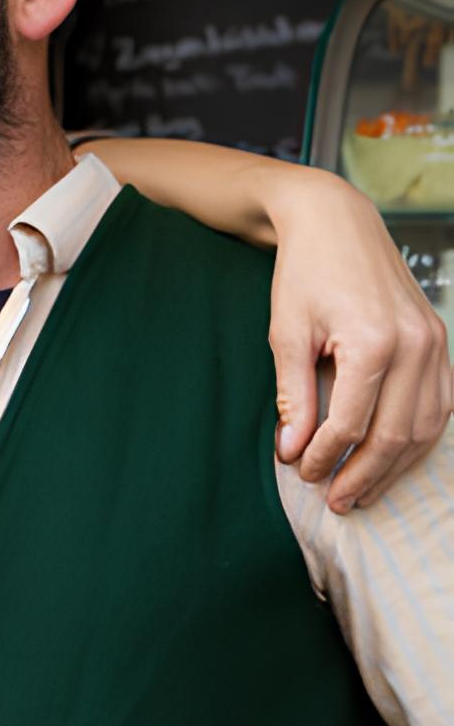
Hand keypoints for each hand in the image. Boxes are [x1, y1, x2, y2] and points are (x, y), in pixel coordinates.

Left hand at [269, 172, 451, 509]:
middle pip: (394, 435)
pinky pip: (439, 404)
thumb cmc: (304, 274)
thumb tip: (292, 450)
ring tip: (361, 491)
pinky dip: (416, 438)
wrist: (336, 223)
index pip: (351, 424)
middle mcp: (416, 346)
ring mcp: (436, 344)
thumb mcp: (286, 333)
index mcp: (375, 343)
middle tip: (335, 502)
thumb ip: (293, 395)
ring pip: (425, 428)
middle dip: (363, 475)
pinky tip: (391, 457)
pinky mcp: (440, 342)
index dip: (324, 456)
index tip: (300, 472)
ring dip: (394, 466)